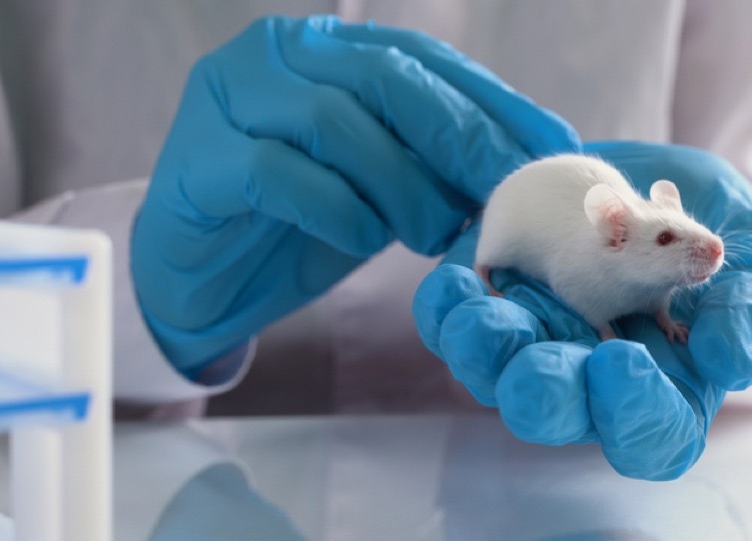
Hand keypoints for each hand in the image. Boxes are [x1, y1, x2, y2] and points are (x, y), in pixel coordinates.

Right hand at [132, 16, 578, 377]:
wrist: (200, 281)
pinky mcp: (196, 159)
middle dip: (460, 137)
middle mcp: (275, 55)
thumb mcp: (385, 189)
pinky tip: (362, 239)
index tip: (555, 147)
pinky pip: (277, 173)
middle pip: (386, 79)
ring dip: (403, 184)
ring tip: (436, 234)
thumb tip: (531, 169)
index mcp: (327, 48)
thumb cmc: (299, 227)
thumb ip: (438, 165)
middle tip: (504, 195)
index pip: (426, 61)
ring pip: (336, 121)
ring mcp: (228, 100)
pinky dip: (336, 209)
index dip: (496, 101)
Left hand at [413, 141, 751, 479]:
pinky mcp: (491, 312)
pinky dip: (448, 310)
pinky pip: (455, 328)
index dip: (634, 416)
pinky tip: (455, 282)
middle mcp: (592, 383)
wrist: (640, 180)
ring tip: (484, 315)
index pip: (653, 438)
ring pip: (497, 379)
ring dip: (486, 353)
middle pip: (563, 417)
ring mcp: (537, 348)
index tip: (619, 361)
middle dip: (545, 396)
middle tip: (535, 369)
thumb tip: (727, 364)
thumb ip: (750, 314)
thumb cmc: (709, 240)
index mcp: (665, 391)